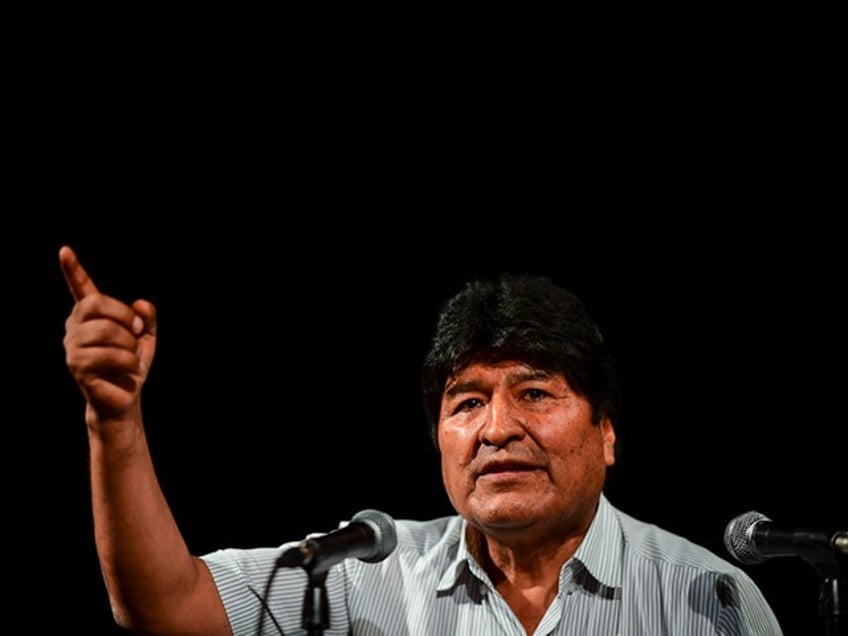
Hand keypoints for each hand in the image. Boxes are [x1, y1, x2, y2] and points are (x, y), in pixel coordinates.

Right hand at [60, 245, 156, 420]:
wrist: (126, 397)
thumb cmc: (131, 364)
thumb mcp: (146, 336)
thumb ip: (147, 316)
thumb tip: (141, 305)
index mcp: (91, 316)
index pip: (81, 289)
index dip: (73, 270)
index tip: (65, 250)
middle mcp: (76, 327)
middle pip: (98, 304)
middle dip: (125, 317)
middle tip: (138, 332)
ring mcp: (73, 347)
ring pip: (106, 331)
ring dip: (129, 345)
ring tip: (131, 358)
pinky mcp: (77, 366)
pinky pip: (108, 355)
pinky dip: (128, 361)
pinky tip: (129, 371)